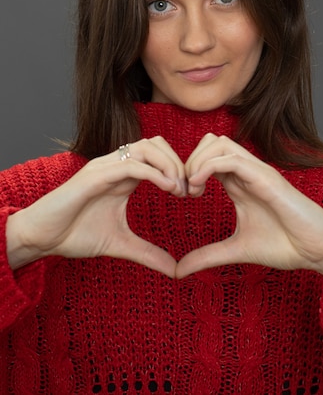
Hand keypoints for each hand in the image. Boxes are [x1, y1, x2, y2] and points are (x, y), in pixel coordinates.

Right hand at [6, 137, 185, 277]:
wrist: (40, 237)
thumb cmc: (74, 234)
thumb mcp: (120, 244)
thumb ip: (147, 253)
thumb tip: (174, 270)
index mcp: (123, 176)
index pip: (158, 155)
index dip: (179, 169)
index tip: (192, 194)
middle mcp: (115, 165)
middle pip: (156, 143)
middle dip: (178, 162)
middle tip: (189, 190)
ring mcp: (105, 168)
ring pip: (146, 147)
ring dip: (168, 164)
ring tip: (179, 189)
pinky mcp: (94, 176)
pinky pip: (130, 164)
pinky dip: (153, 173)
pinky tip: (168, 189)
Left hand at [176, 134, 322, 285]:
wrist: (318, 250)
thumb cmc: (285, 245)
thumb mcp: (235, 250)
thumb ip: (207, 256)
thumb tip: (178, 271)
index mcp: (239, 183)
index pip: (207, 158)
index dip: (188, 170)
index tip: (180, 196)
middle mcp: (247, 171)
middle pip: (210, 142)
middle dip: (189, 160)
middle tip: (183, 190)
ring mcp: (257, 171)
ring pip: (219, 143)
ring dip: (197, 161)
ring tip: (191, 188)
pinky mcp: (266, 177)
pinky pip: (231, 159)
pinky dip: (208, 167)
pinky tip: (199, 188)